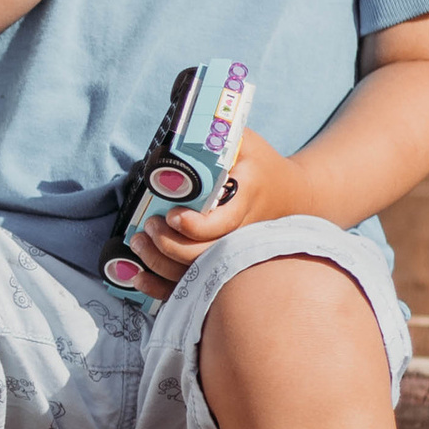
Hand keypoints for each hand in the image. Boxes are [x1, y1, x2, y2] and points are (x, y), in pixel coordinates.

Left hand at [132, 137, 298, 291]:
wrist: (291, 196)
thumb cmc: (259, 165)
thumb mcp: (245, 143)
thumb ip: (214, 141)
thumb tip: (172, 148)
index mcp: (247, 199)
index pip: (222, 224)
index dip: (193, 226)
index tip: (171, 215)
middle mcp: (243, 234)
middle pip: (204, 256)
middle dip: (167, 245)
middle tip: (148, 227)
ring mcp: (234, 255)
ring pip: (195, 276)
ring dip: (158, 263)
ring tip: (138, 242)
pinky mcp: (223, 267)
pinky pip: (192, 287)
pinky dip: (161, 287)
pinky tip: (138, 276)